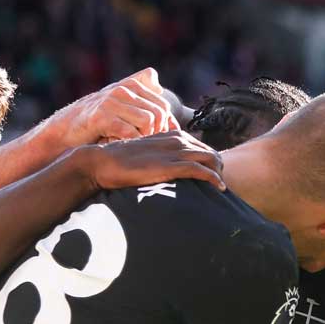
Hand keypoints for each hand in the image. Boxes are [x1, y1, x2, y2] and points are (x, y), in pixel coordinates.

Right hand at [36, 68, 179, 149]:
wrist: (63, 133)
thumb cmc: (96, 125)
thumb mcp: (120, 108)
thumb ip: (140, 99)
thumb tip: (163, 91)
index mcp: (130, 85)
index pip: (163, 104)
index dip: (166, 125)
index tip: (159, 140)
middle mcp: (122, 89)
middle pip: (159, 113)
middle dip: (157, 133)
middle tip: (146, 146)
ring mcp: (111, 101)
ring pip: (149, 121)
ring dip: (145, 138)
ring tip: (134, 147)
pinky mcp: (101, 116)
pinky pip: (130, 132)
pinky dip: (130, 144)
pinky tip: (122, 148)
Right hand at [78, 132, 224, 192]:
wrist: (103, 162)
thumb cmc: (122, 161)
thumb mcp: (146, 154)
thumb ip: (161, 156)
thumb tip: (170, 170)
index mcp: (172, 135)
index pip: (202, 147)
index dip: (211, 161)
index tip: (214, 175)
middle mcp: (177, 140)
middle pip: (211, 152)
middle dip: (219, 168)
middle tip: (220, 184)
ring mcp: (174, 151)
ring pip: (211, 159)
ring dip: (220, 174)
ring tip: (221, 187)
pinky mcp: (170, 165)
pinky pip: (201, 170)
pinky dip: (214, 179)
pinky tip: (219, 187)